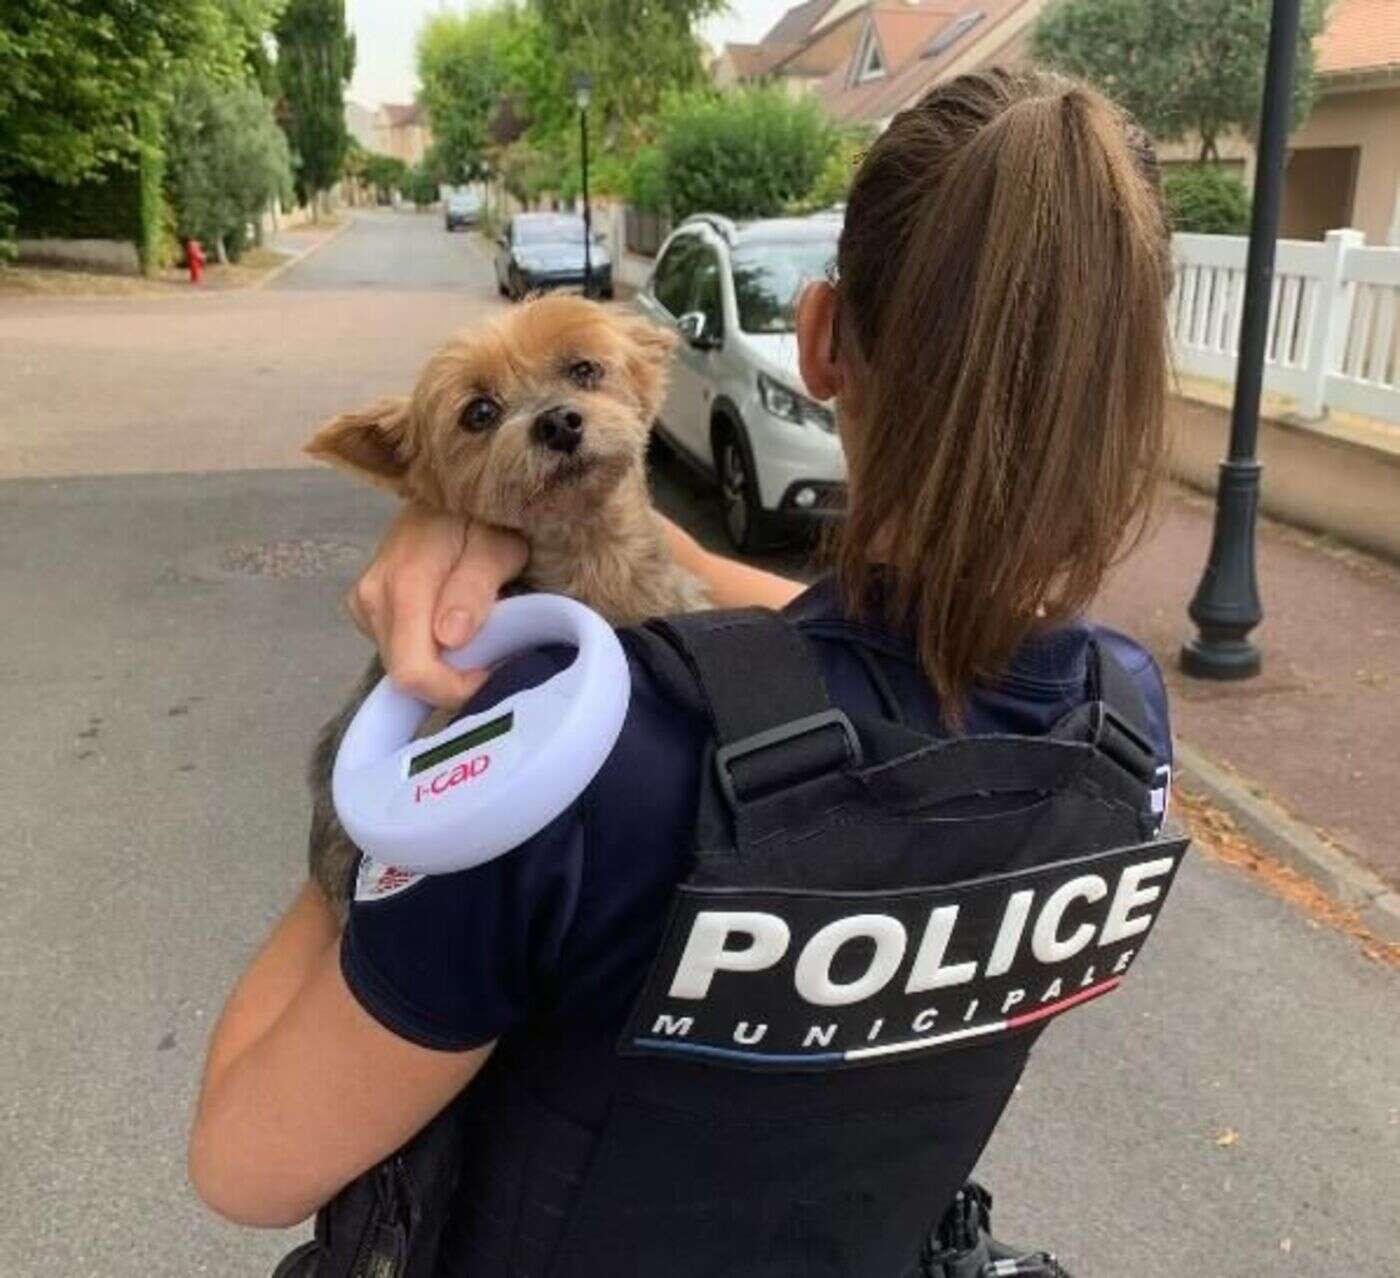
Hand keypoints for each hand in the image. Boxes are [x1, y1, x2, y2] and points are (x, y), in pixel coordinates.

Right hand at [346, 507, 527, 707]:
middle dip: (450, 678)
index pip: (412, 669)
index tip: (490, 674)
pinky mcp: (364, 607)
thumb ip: (474, 589)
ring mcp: (363, 602)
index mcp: (404, 583)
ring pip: (400, 664)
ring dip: (440, 664)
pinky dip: (426, 649)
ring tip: (473, 631)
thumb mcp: (497, 546)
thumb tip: (449, 637)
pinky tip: (449, 626)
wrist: (448, 489)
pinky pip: (395, 648)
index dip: (452, 689)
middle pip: (405, 673)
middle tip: (491, 653)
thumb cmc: (481, 517)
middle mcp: (372, 597)